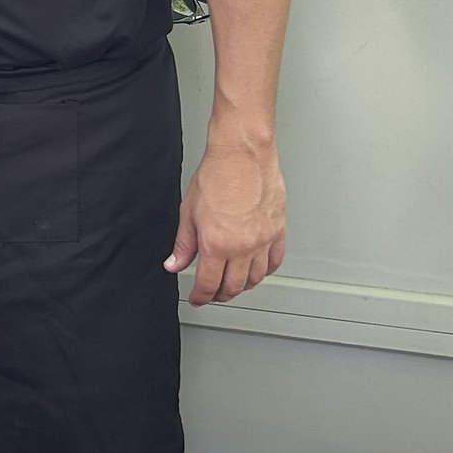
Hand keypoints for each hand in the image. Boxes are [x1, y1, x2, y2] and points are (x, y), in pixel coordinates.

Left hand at [166, 132, 284, 305]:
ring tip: (232, 283)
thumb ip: (183, 244)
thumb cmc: (217, 175)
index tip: (196, 298)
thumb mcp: (189, 212)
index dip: (200, 296)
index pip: (208, 284)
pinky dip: (265, 271)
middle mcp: (243, 247)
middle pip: (233, 286)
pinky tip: (257, 269)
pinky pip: (274, 262)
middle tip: (212, 293)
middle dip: (219, 294)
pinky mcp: (278, 231)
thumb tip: (174, 264)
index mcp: (217, 245)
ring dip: (242, 286)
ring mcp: (263, 240)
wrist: (242, 154)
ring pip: (255, 278)